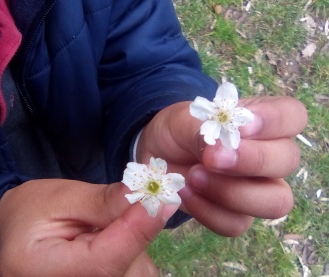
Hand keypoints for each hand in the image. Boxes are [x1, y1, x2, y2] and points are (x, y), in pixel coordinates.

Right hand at [0, 179, 178, 276]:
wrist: (18, 233)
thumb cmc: (34, 210)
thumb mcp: (64, 197)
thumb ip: (106, 202)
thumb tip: (150, 199)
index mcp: (41, 269)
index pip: (104, 262)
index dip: (137, 232)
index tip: (161, 201)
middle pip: (125, 273)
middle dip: (136, 239)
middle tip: (131, 208)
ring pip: (136, 275)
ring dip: (136, 249)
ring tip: (107, 230)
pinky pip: (134, 276)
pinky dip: (133, 258)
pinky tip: (113, 246)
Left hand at [137, 96, 306, 235]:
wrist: (156, 155)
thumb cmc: (177, 131)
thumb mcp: (182, 120)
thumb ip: (202, 129)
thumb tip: (218, 148)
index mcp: (261, 122)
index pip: (292, 116)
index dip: (273, 121)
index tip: (239, 127)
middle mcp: (269, 156)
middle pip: (288, 161)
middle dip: (252, 161)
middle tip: (212, 159)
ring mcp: (257, 190)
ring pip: (275, 202)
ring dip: (231, 192)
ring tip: (193, 177)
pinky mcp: (236, 216)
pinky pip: (236, 224)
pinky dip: (207, 211)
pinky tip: (185, 193)